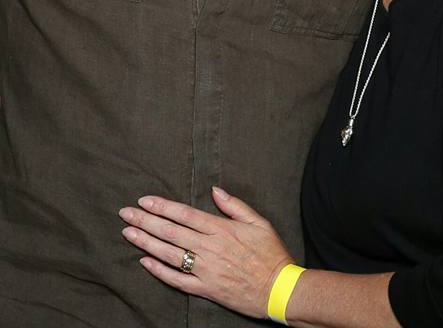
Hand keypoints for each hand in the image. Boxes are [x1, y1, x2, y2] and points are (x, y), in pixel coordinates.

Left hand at [119, 187, 292, 317]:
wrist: (279, 289)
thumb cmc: (271, 254)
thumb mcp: (260, 222)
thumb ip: (235, 205)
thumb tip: (215, 190)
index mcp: (222, 229)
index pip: (185, 214)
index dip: (163, 207)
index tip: (144, 200)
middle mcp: (210, 248)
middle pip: (171, 232)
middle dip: (146, 221)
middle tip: (125, 213)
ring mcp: (205, 270)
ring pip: (169, 254)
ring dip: (146, 242)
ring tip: (128, 233)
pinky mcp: (205, 289)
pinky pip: (176, 280)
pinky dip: (159, 271)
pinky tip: (144, 262)